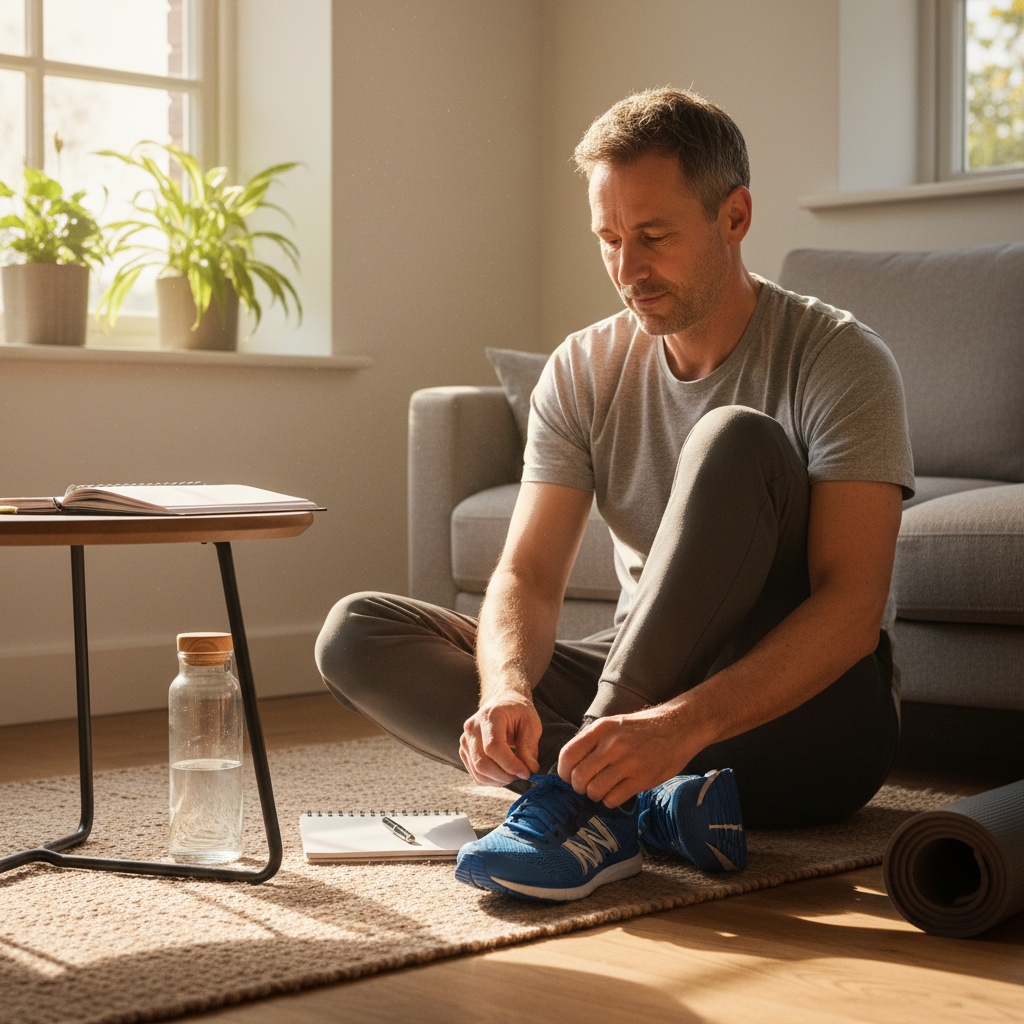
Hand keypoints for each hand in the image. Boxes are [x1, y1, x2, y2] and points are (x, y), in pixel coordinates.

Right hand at [460, 695, 541, 786]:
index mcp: (489, 716)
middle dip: (505, 776)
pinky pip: (475, 775)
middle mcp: (472, 728)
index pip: (493, 747)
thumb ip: (529, 746)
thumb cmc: (518, 711)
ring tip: (515, 774)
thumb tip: (530, 770)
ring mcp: (465, 740)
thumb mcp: (531, 723)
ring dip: (499, 780)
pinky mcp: (465, 751)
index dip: (510, 764)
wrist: (503, 702)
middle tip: (522, 775)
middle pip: (482, 763)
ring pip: (478, 772)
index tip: (526, 772)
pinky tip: (504, 773)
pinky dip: (491, 780)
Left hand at [557, 706, 694, 806]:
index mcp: (602, 729)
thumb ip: (593, 741)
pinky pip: (613, 799)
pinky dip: (610, 800)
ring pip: (594, 791)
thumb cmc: (642, 728)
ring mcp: (628, 762)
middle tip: (587, 786)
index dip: (563, 771)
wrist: (678, 728)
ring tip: (603, 789)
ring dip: (595, 795)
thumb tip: (571, 764)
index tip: (569, 776)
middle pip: (579, 777)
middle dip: (578, 787)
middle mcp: (612, 745)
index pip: (568, 755)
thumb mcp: (614, 724)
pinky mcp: (642, 779)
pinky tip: (617, 792)